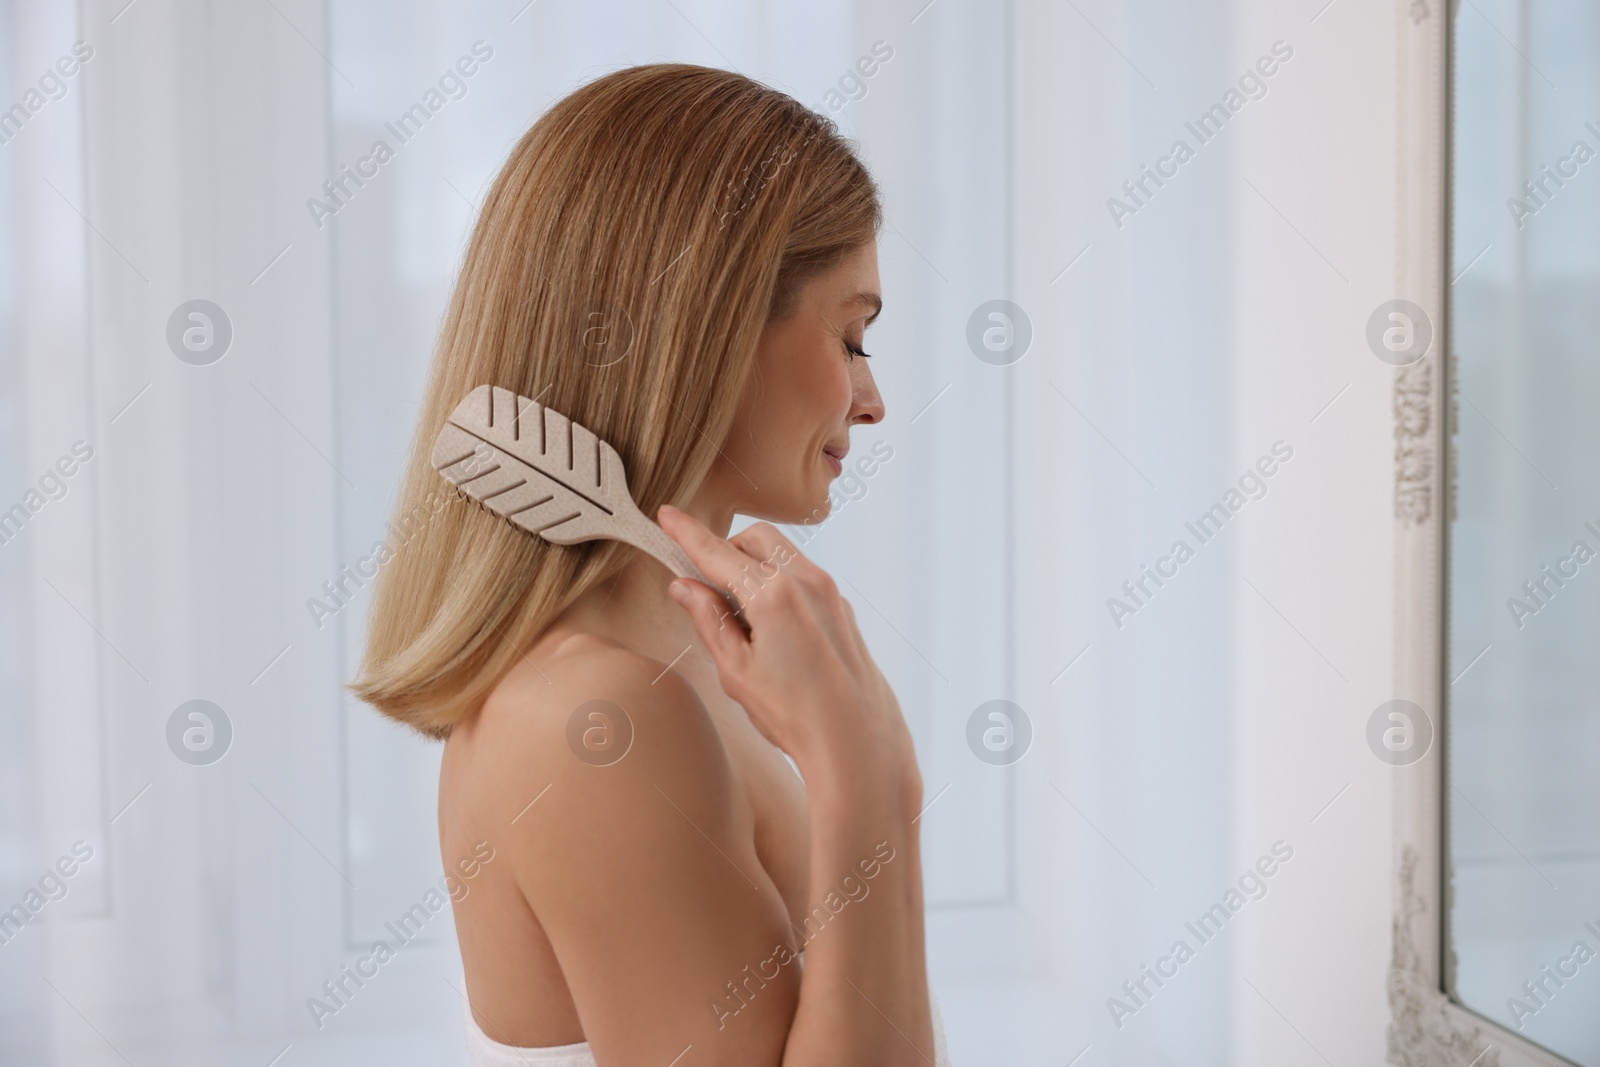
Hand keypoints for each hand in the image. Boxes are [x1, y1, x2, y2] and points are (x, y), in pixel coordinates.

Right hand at [658, 505, 917, 797]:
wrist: (857, 742)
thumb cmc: (795, 715)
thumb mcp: (736, 672)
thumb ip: (709, 620)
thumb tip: (685, 587)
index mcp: (773, 595)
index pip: (718, 553)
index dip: (687, 533)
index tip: (667, 515)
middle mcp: (806, 581)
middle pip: (755, 539)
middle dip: (726, 549)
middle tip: (706, 586)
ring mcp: (829, 591)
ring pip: (781, 554)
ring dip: (753, 566)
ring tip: (740, 616)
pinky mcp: (841, 606)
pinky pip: (801, 575)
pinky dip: (777, 582)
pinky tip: (769, 626)